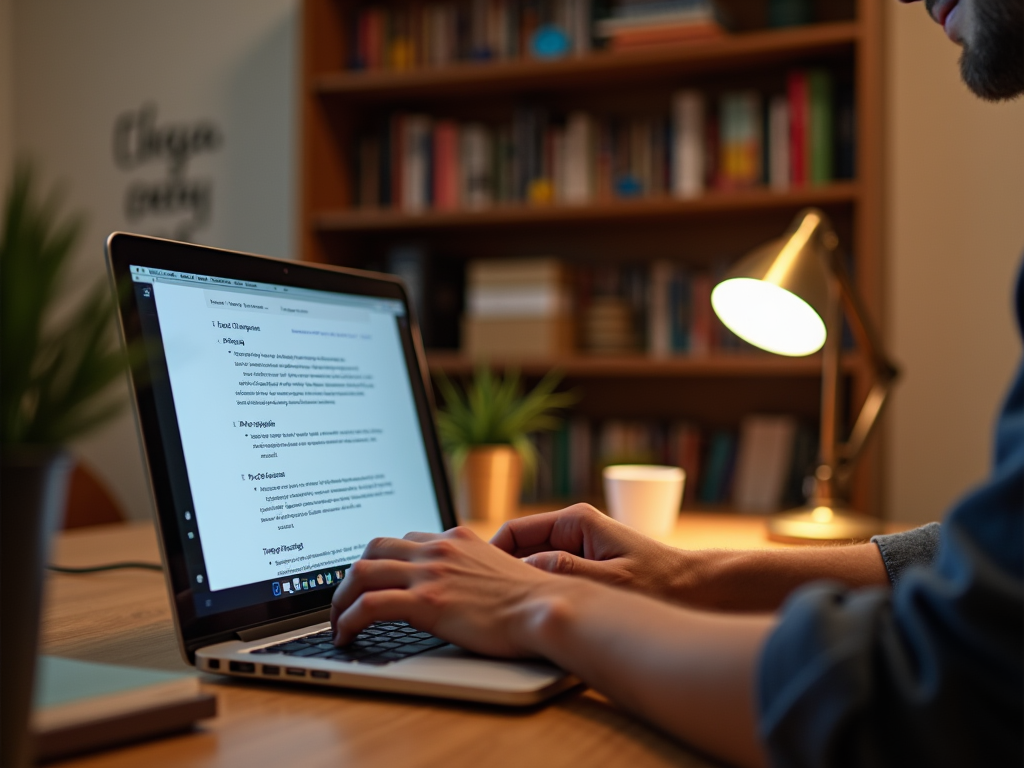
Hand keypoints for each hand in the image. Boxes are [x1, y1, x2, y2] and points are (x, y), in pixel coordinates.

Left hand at [330, 526, 563, 656]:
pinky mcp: (425, 601)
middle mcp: (439, 548)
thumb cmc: (533, 601)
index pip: (404, 539)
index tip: (373, 582)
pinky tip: (345, 636)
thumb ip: (473, 571)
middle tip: (346, 601)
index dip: (381, 561)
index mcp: (457, 539)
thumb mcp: (498, 572)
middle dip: (352, 575)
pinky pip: (369, 605)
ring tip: (338, 623)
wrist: (547, 609)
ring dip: (340, 598)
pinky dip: (348, 620)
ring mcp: (430, 572)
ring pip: (361, 572)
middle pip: (373, 548)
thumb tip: (461, 590)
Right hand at [491, 503, 694, 602]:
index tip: (473, 580)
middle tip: (482, 600)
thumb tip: (522, 568)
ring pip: (532, 562)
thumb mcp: (609, 580)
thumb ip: (565, 571)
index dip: (489, 555)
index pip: (514, 531)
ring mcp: (579, 545)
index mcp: (576, 521)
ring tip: (502, 609)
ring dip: (519, 583)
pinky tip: (531, 612)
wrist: (698, 589)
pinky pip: (549, 573)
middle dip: (500, 570)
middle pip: (519, 546)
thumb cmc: (661, 582)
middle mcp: (574, 528)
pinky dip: (537, 589)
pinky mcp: (586, 563)